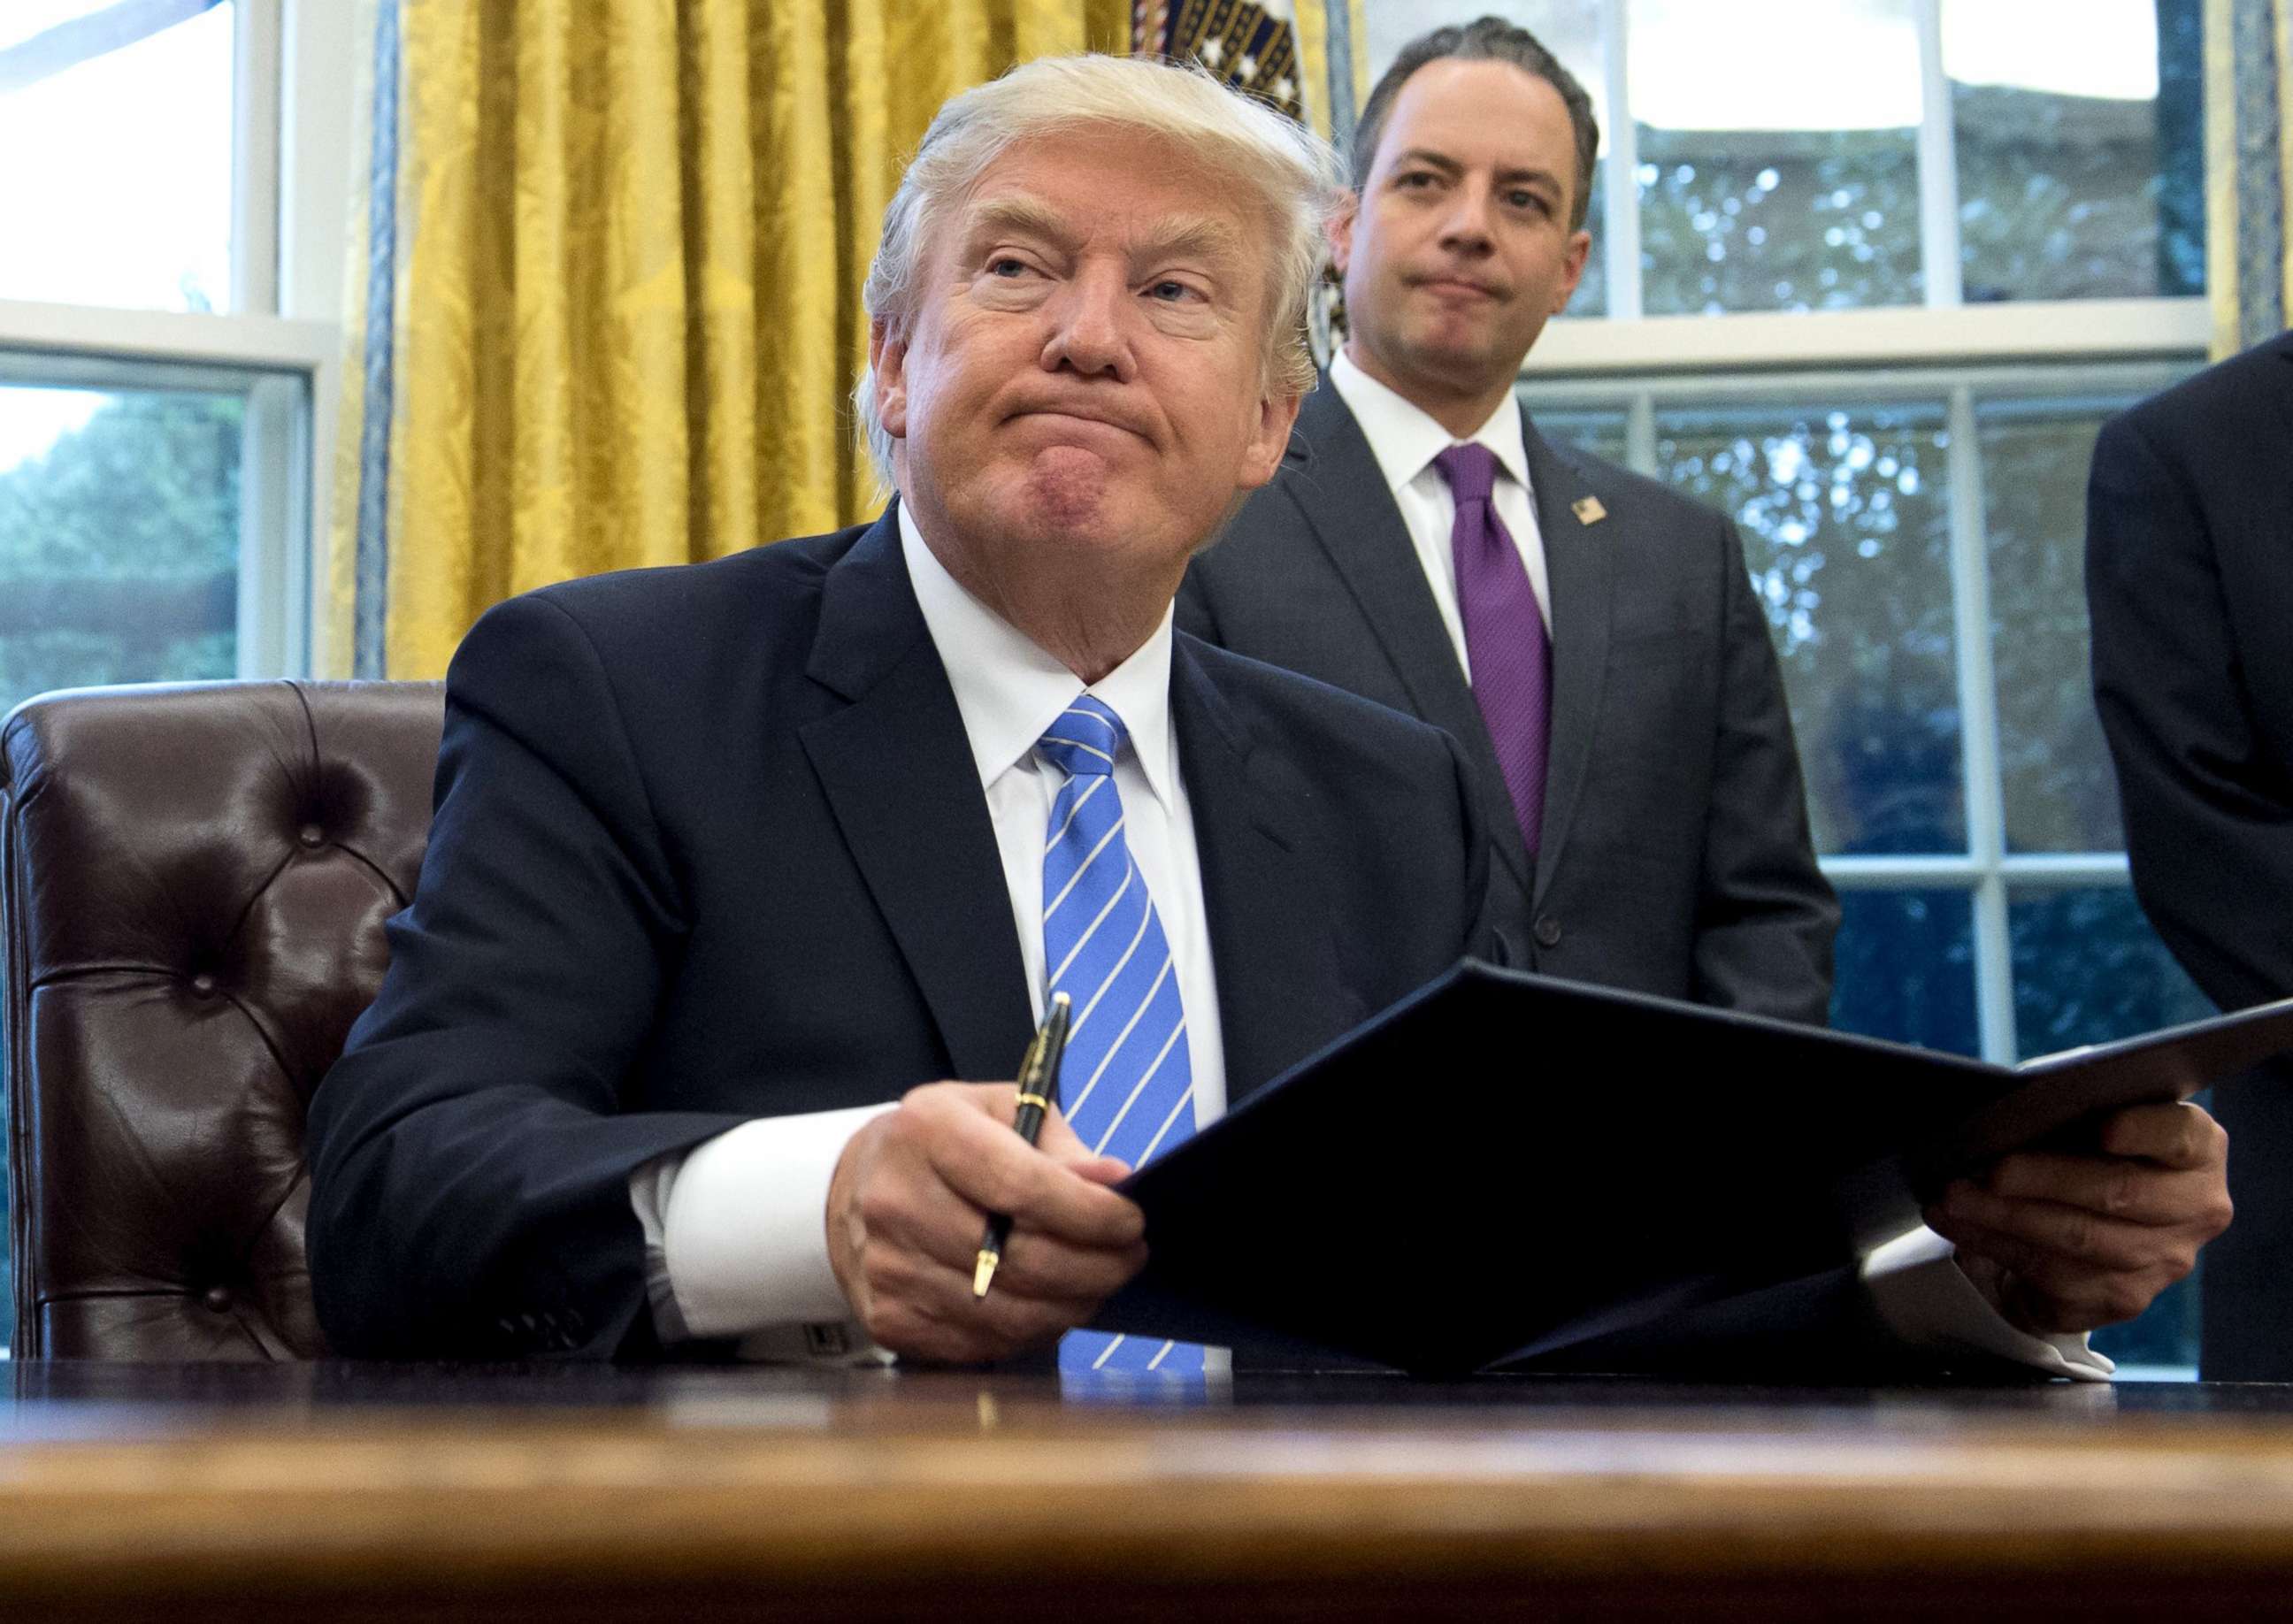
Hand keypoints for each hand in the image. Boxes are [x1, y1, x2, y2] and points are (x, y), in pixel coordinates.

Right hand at [824, 1081, 1147, 1362]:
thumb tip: (1114, 1181)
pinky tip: (1053, 1305)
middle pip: (1020, 1258)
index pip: (1022, 1186)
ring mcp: (890, 1268)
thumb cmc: (944, 1145)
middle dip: (1096, 1265)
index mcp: (928, 1132)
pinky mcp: (890, 1319)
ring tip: (1101, 1282)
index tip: (1132, 1221)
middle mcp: (898, 1201)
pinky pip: (984, 1343)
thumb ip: (1059, 1147)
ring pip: (1008, 1312)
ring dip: (1073, 1304)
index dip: (1090, 1213)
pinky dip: (1033, 1331)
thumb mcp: (1000, 1113)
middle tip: (1131, 1257)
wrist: (854, 1190)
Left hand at [1926, 1101, 2231, 1334]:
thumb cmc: (2081, 1148)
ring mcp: (2164, 1261)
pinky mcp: (2122, 1299)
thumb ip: (2074, 1110)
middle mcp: (2195, 1209)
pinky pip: (2051, 1275)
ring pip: (2080, 1240)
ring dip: (2006, 1216)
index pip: (2184, 1136)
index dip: (2145, 1131)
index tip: (2103, 1128)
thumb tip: (2015, 1112)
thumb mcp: (2087, 1118)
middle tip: (1991, 1169)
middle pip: (2121, 1193)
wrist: (2078, 1219)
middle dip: (2047, 1179)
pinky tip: (1958, 1223)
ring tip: (1954, 1196)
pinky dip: (1994, 1244)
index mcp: (2198, 1150)